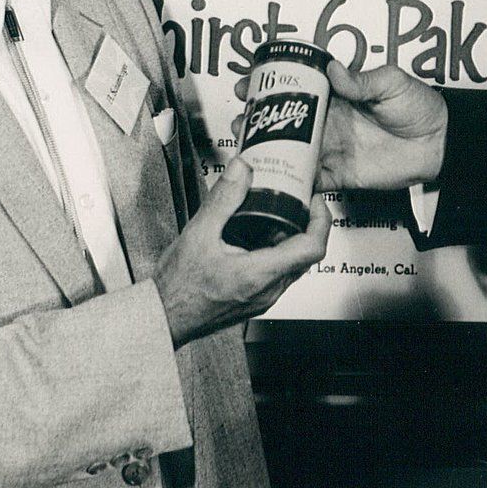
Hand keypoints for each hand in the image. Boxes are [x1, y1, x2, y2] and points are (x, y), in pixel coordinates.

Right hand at [152, 159, 330, 347]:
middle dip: (305, 225)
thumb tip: (242, 170)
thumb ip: (224, 199)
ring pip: (292, 265)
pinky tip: (252, 238)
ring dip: (288, 239)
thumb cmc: (179, 287)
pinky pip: (277, 274)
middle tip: (296, 200)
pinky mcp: (254, 300)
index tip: (316, 201)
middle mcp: (269, 290)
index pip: (312, 248)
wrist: (164, 317)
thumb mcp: (199, 233)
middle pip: (306, 255)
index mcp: (261, 274)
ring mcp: (263, 299)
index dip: (322, 220)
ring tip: (272, 214)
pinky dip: (274, 252)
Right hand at [238, 60, 446, 191]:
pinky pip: (310, 180)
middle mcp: (327, 121)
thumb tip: (333, 70)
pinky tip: (271, 180)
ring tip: (247, 147)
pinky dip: (292, 182)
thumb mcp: (392, 82)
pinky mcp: (339, 174)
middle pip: (284, 120)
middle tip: (242, 118)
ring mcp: (331, 149)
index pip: (296, 87)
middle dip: (258, 118)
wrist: (440, 145)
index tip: (248, 83)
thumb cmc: (419, 107)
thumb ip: (362, 80)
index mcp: (337, 95)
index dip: (271, 84)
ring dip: (267, 149)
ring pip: (290, 150)